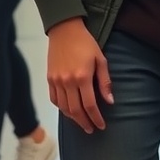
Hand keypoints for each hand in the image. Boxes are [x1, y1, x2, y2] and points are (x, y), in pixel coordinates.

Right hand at [47, 17, 113, 132]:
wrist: (65, 30)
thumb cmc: (86, 43)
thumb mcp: (100, 59)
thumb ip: (105, 81)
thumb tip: (110, 101)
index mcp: (83, 77)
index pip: (89, 105)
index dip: (96, 118)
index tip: (101, 126)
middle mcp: (68, 82)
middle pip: (75, 111)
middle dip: (84, 123)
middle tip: (91, 129)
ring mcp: (56, 81)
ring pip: (64, 108)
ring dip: (73, 118)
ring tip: (82, 122)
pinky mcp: (49, 79)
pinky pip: (54, 100)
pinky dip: (61, 108)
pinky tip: (68, 110)